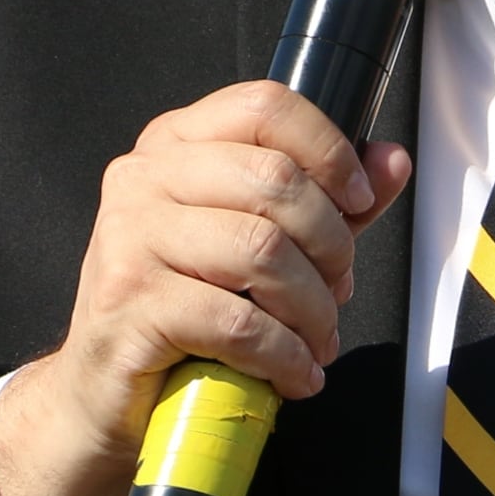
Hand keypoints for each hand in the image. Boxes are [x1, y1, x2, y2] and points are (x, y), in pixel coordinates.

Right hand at [0, 81, 412, 495]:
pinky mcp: (129, 303)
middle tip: (337, 290)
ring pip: (262, 251)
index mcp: (173, 145)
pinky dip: (285, 355)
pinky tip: (293, 374)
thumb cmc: (182, 311)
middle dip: (331, 244)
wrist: (102, 390)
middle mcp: (142, 178)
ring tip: (317, 341)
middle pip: (274, 179)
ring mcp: (128, 237)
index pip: (262, 105)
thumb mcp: (254, 244)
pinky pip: (237, 321)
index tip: (359, 199)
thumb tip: (392, 161)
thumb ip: (323, 201)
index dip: (327, 148)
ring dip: (313, 308)